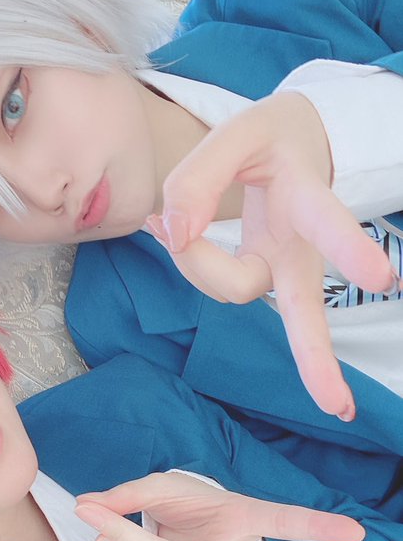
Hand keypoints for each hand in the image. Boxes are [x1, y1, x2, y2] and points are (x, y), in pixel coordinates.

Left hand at [75, 472, 363, 540]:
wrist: (201, 534)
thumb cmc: (194, 504)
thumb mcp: (169, 485)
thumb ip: (132, 493)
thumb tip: (90, 506)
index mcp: (249, 520)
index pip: (289, 521)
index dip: (319, 527)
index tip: (354, 533)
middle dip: (137, 540)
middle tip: (94, 513)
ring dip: (121, 540)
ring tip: (93, 512)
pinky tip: (106, 534)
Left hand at [145, 92, 398, 419]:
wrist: (298, 141)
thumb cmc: (271, 140)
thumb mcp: (239, 131)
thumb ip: (199, 176)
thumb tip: (174, 233)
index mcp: (309, 199)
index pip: (329, 223)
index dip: (350, 249)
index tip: (383, 280)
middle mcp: (301, 249)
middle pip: (307, 311)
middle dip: (318, 360)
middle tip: (337, 408)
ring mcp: (282, 272)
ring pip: (233, 290)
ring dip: (190, 259)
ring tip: (163, 216)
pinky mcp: (260, 279)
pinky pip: (213, 283)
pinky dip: (183, 257)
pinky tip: (159, 228)